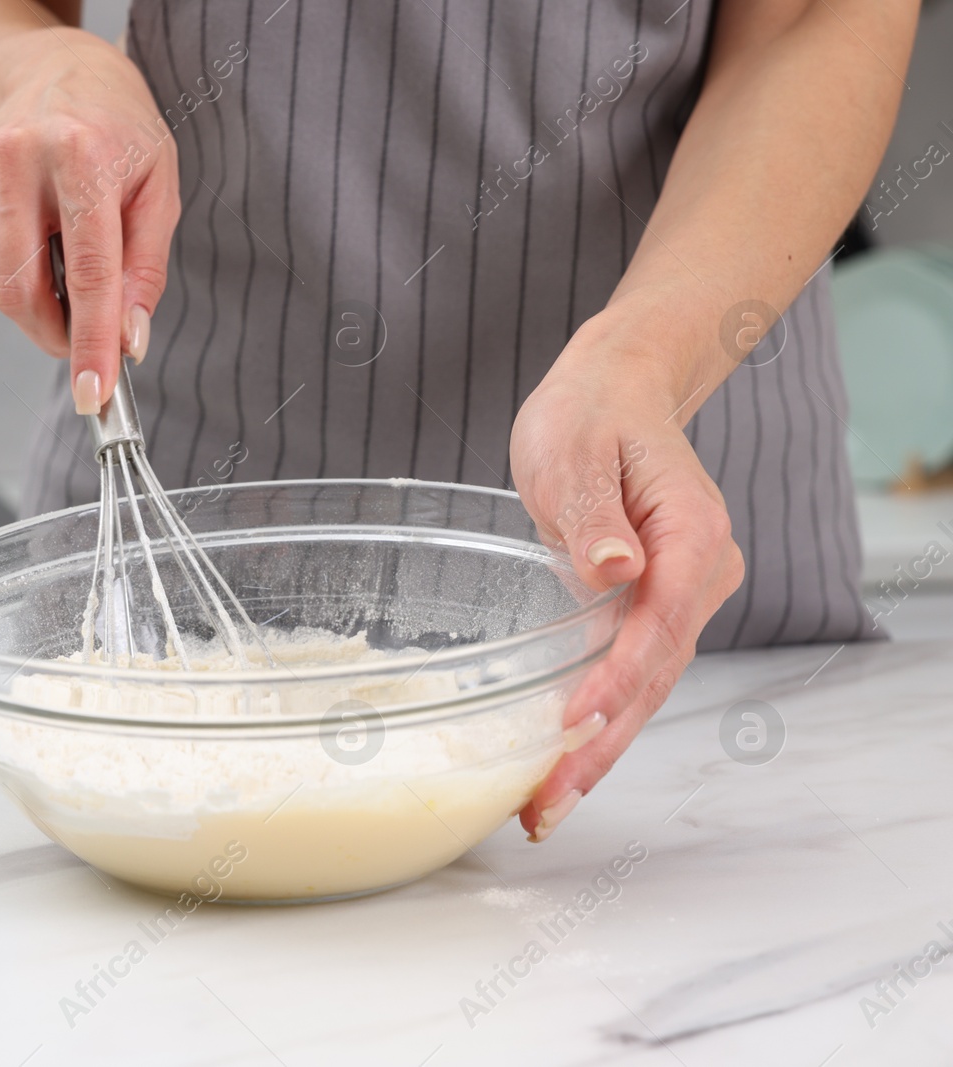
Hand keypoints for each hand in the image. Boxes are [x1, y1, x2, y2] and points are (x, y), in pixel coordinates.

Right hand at [0, 29, 178, 413]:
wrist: (52, 67)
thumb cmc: (118, 129)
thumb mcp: (159, 187)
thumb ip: (146, 268)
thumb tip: (130, 340)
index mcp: (81, 155)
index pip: (89, 274)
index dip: (92, 343)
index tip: (95, 395)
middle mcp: (19, 159)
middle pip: (24, 293)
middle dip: (59, 335)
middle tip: (90, 342)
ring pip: (4, 286)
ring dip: (44, 300)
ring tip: (72, 255)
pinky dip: (22, 268)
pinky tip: (40, 227)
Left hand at [509, 310, 744, 840]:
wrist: (613, 391)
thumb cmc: (592, 412)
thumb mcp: (579, 449)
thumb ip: (596, 513)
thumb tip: (614, 569)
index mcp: (693, 536)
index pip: (658, 624)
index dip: (617, 681)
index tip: (574, 726)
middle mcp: (699, 576)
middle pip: (654, 677)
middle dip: (601, 746)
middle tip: (547, 805)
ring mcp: (678, 599)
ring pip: (642, 690)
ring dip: (595, 751)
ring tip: (543, 809)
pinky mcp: (648, 610)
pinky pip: (626, 676)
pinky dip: (595, 724)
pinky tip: (556, 765)